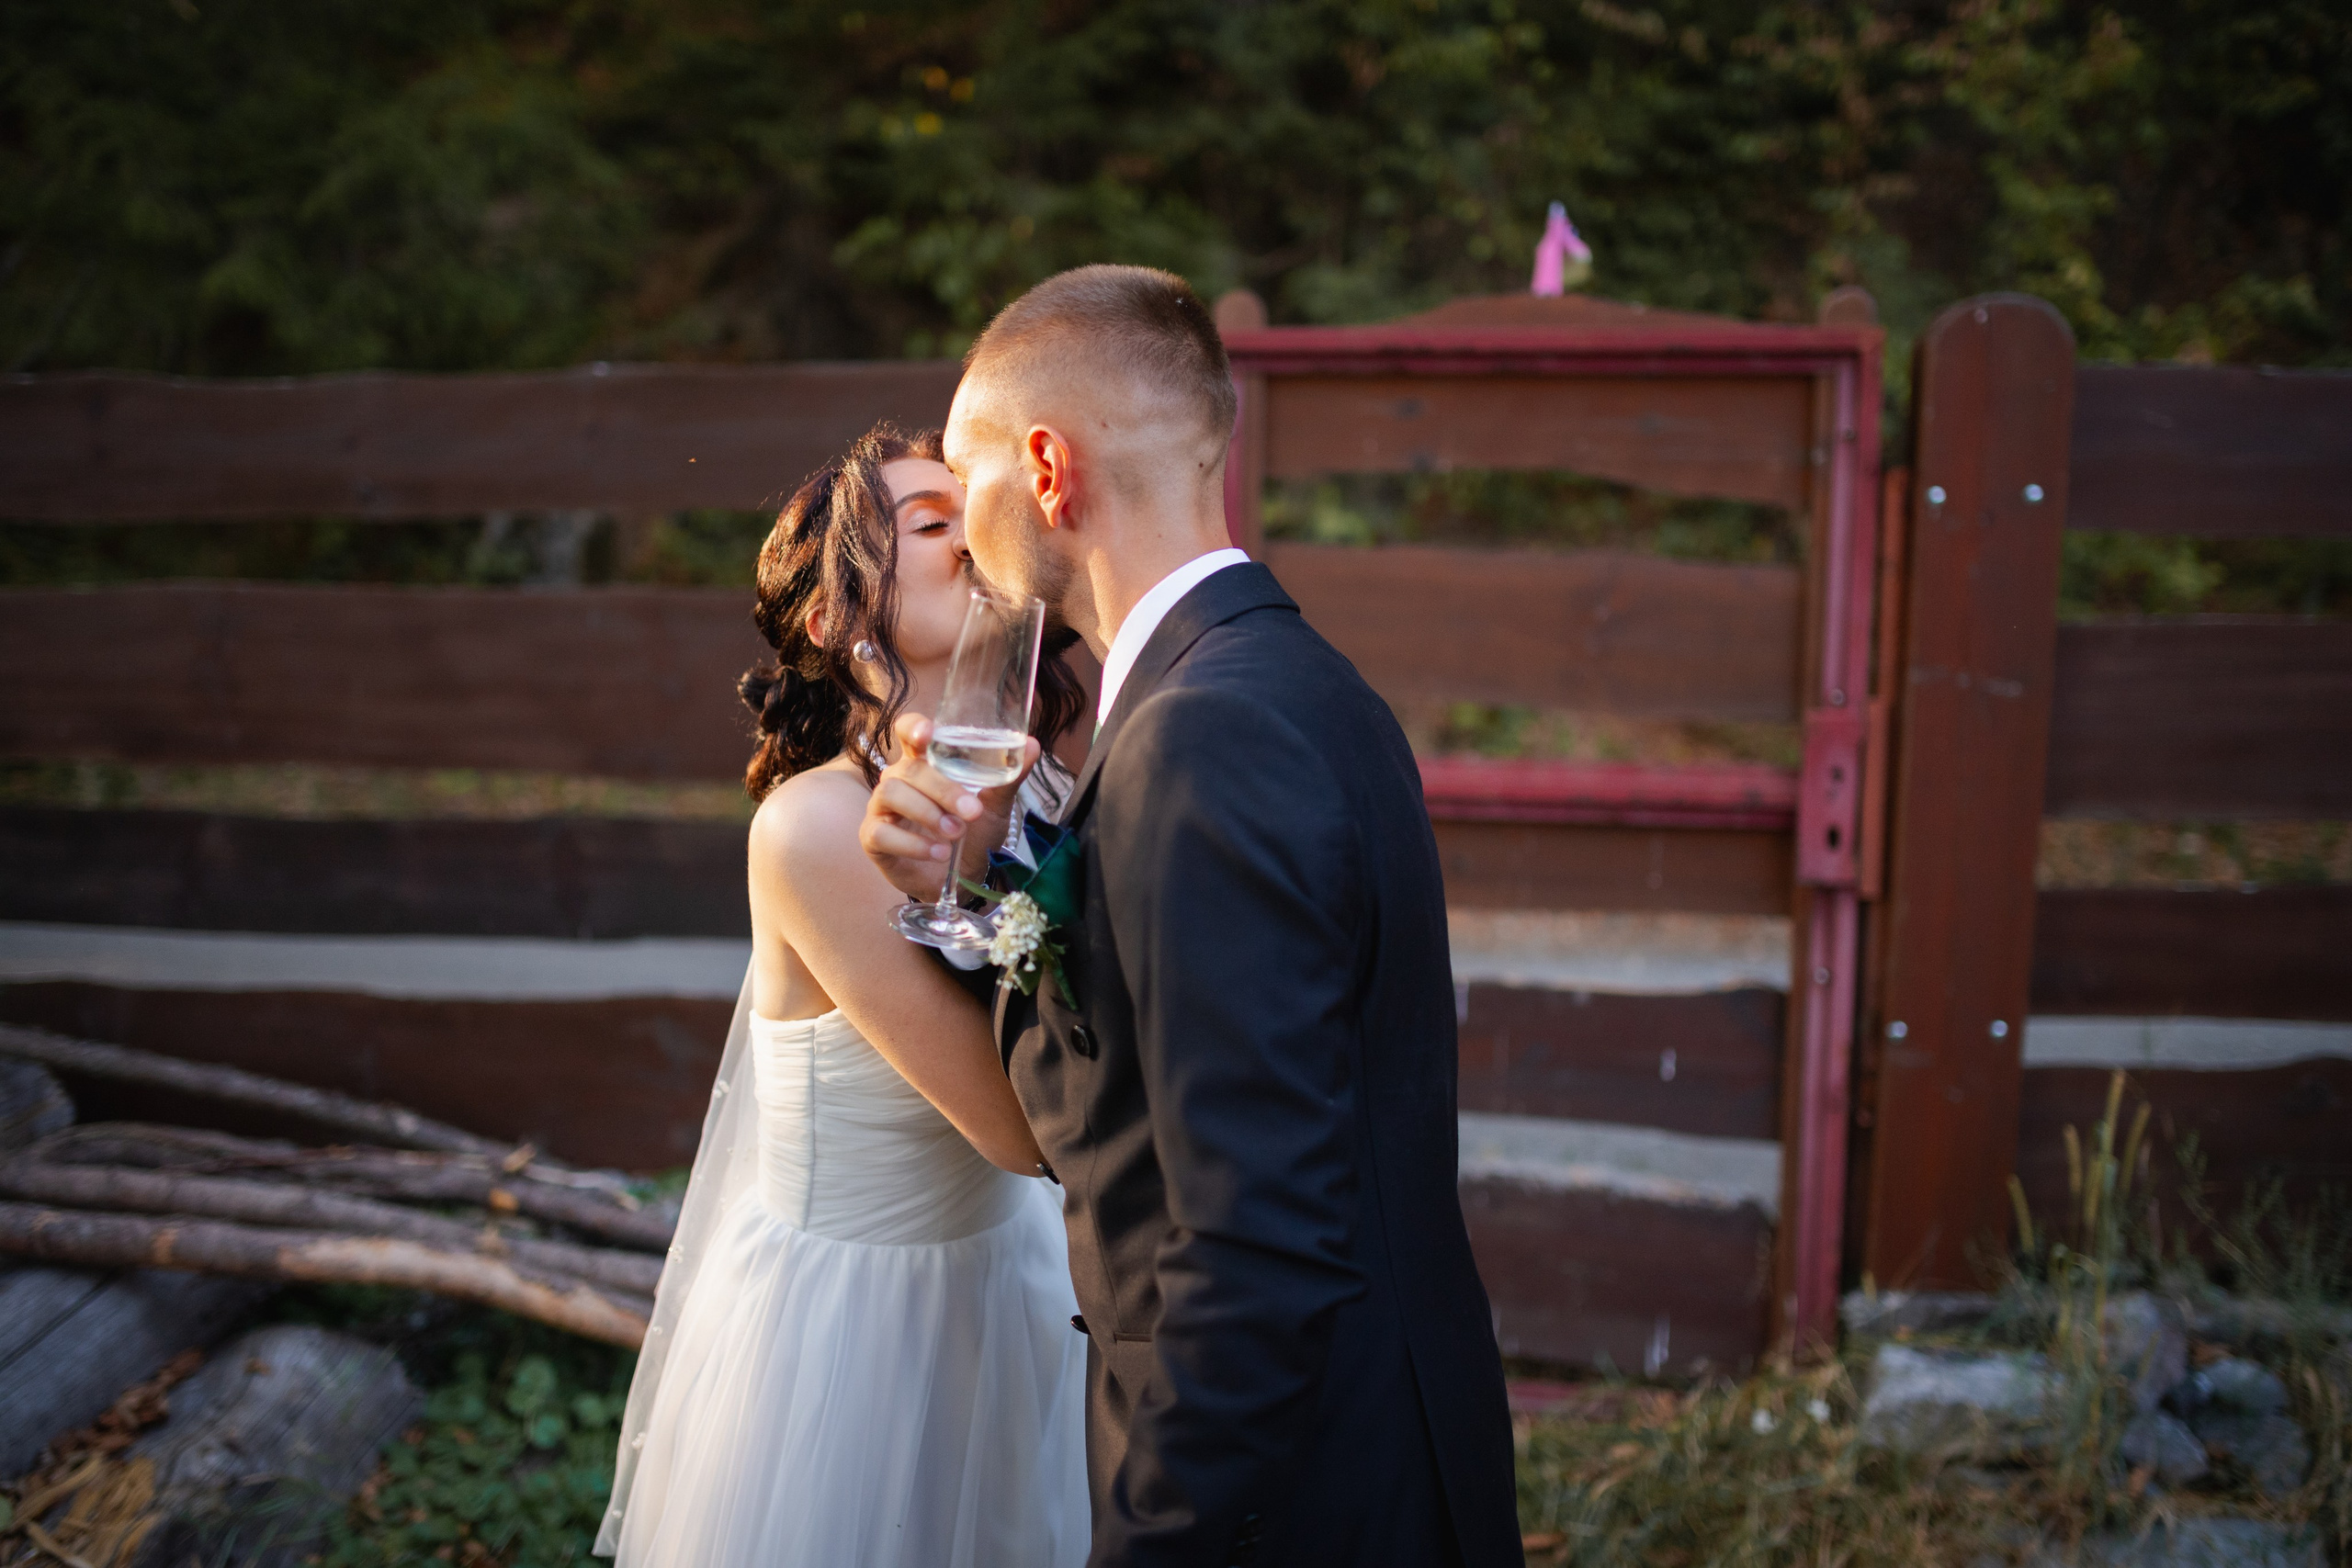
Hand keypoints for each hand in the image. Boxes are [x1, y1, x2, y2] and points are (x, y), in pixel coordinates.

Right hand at [860, 713, 1040, 901]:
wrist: (965, 877)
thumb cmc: (975, 833)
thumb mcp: (995, 805)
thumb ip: (1010, 777)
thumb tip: (1033, 745)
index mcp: (924, 762)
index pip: (907, 731)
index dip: (913, 728)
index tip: (927, 734)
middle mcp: (898, 779)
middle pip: (909, 769)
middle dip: (942, 789)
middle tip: (971, 812)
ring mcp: (881, 808)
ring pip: (892, 793)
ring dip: (928, 813)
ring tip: (956, 834)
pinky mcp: (873, 838)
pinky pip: (882, 832)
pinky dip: (913, 844)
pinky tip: (938, 852)